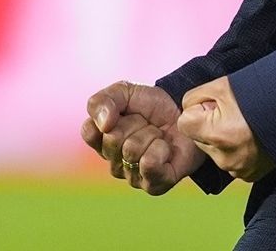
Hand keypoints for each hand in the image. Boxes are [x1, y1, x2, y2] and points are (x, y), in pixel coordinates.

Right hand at [80, 81, 205, 194]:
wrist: (186, 113)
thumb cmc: (152, 105)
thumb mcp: (123, 91)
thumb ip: (102, 101)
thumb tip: (103, 125)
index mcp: (101, 140)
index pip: (89, 132)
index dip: (109, 117)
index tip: (126, 111)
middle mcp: (113, 161)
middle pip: (113, 139)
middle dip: (135, 123)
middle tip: (147, 123)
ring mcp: (132, 176)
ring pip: (131, 151)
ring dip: (151, 135)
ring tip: (159, 135)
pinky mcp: (153, 186)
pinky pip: (148, 165)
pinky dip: (161, 150)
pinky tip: (166, 149)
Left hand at [179, 76, 274, 182]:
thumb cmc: (260, 93)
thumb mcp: (220, 86)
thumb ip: (194, 98)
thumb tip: (188, 111)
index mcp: (215, 134)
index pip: (185, 123)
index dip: (198, 110)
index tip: (216, 105)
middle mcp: (224, 157)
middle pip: (198, 139)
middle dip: (208, 126)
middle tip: (233, 114)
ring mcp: (237, 169)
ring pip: (213, 151)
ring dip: (221, 140)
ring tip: (244, 125)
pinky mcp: (249, 176)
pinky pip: (230, 162)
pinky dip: (236, 151)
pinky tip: (251, 138)